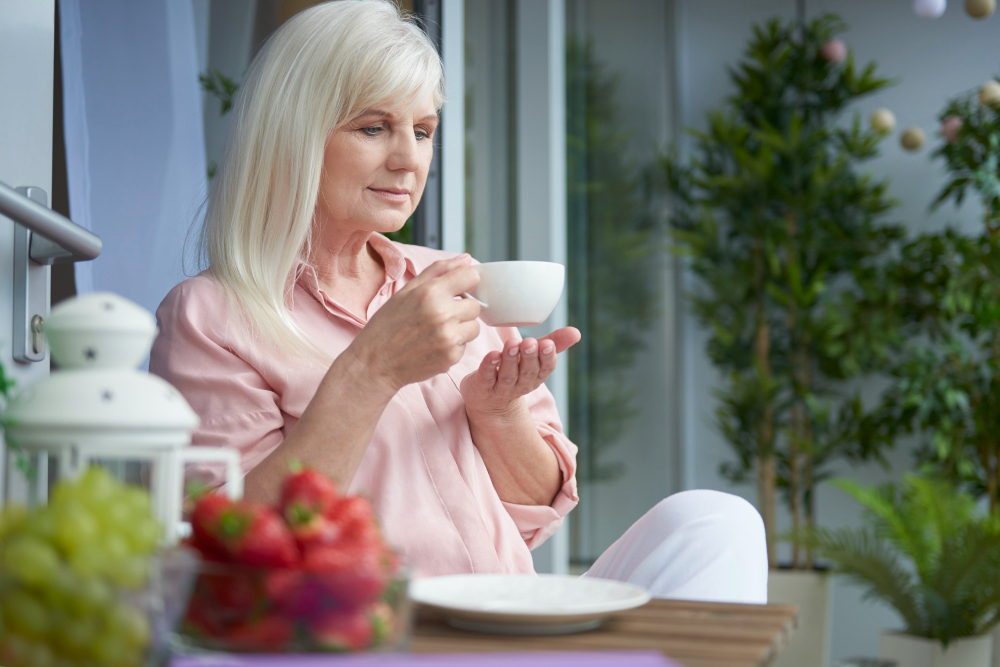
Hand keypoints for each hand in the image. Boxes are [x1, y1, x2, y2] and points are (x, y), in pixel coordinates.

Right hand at [348, 254, 480, 393]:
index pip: (471, 277)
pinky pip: (465, 346)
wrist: (375, 362)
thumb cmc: (388, 325)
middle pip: (475, 305)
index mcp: (431, 292)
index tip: (458, 289)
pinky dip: (453, 346)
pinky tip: (433, 345)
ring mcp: (449, 337)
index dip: (466, 282)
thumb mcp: (406, 291)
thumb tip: (466, 259)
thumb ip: (438, 271)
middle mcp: (443, 314)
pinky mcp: (451, 357)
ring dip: (461, 328)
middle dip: (462, 308)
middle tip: (440, 315)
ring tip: (437, 331)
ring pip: (474, 327)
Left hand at [460, 327, 580, 418]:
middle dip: (529, 358)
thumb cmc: (514, 372)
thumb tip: (576, 332)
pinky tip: (492, 354)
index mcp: (536, 377)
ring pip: (507, 376)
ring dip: (510, 360)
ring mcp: (500, 389)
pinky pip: (486, 377)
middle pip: (527, 373)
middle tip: (529, 342)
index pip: (545, 369)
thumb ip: (554, 343)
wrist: (488, 403)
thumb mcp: (535, 358)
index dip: (546, 358)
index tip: (547, 344)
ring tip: (512, 344)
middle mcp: (520, 385)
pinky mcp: (482, 387)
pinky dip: (489, 366)